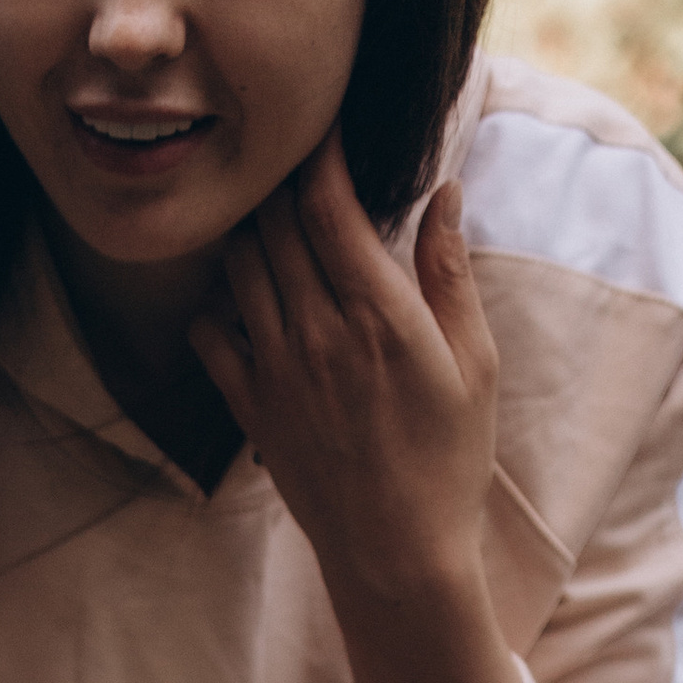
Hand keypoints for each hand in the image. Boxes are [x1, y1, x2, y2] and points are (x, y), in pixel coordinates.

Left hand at [191, 140, 521, 682]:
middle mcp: (315, 334)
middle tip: (296, 161)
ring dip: (251, 232)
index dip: (319, 153)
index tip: (326, 125)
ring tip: (272, 218)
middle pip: (272, 225)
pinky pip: (209, 335)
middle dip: (281, 181)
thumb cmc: (447, 459)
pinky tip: (246, 294)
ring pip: (237, 269)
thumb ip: (450, 270)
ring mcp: (274, 373)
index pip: (325, 205)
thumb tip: (444, 190)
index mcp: (376, 313)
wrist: (397, 556)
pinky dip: (218, 301)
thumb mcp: (473, 360)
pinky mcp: (251, 410)